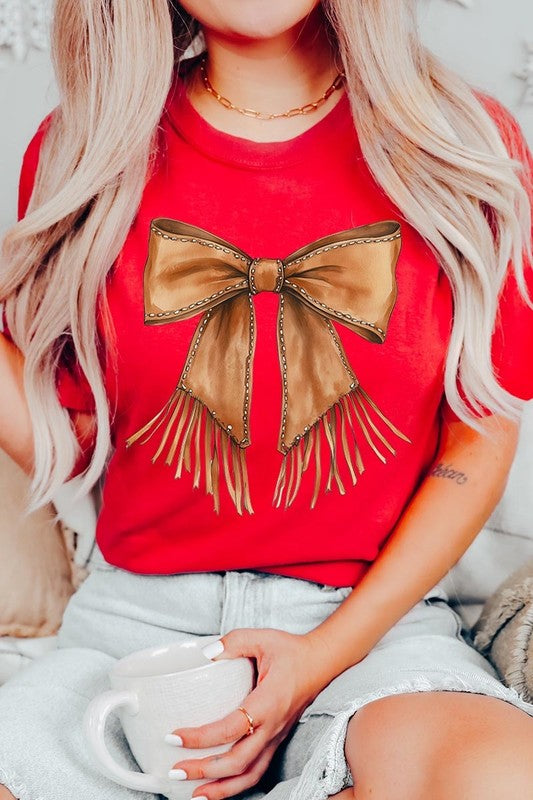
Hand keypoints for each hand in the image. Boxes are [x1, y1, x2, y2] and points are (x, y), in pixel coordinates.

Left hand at [165, 627, 329, 799]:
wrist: (322, 662)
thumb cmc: (293, 651)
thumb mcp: (263, 638)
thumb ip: (234, 642)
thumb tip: (207, 653)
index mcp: (268, 703)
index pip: (232, 728)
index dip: (201, 737)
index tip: (175, 736)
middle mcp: (273, 726)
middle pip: (238, 762)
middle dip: (204, 770)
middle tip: (175, 770)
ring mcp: (276, 736)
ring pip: (250, 775)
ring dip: (221, 788)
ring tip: (194, 793)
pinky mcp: (276, 739)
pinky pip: (257, 769)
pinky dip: (236, 784)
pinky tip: (218, 785)